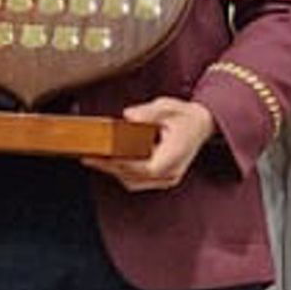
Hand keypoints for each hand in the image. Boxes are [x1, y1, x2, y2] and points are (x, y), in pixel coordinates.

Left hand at [85, 97, 216, 192]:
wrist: (203, 125)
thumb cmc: (186, 117)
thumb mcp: (168, 107)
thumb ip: (149, 112)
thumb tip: (129, 116)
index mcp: (173, 158)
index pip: (141, 167)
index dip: (118, 163)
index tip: (100, 155)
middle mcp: (170, 174)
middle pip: (133, 177)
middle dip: (109, 167)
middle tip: (88, 157)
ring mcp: (167, 179)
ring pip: (134, 182)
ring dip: (114, 172)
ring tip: (94, 159)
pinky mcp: (162, 178)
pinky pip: (138, 181)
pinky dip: (123, 172)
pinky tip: (110, 161)